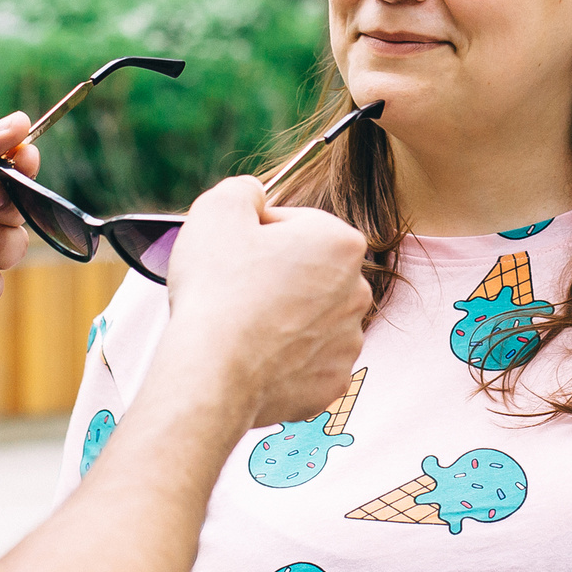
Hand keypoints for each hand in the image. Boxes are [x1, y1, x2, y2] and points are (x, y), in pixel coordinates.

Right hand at [157, 176, 369, 427]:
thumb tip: (254, 194)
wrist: (213, 374)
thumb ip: (243, 189)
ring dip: (282, 316)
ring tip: (242, 325)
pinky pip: (307, 361)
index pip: (296, 224)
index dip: (257, 233)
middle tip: (235, 288)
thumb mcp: (218, 210)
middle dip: (276, 275)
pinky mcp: (333, 382)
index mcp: (341, 243)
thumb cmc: (217, 290)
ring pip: (309, 317)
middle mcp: (358, 291)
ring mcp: (348, 341)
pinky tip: (255, 356)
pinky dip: (284, 359)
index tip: (234, 252)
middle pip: (309, 271)